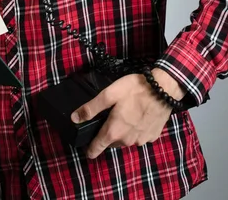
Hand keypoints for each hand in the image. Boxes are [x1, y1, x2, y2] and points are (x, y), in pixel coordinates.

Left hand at [71, 68, 185, 158]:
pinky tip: (138, 117)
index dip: (90, 149)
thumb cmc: (134, 90)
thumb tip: (74, 118)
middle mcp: (127, 140)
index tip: (86, 150)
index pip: (97, 148)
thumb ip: (91, 108)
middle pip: (111, 142)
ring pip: (126, 140)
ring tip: (124, 116)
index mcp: (114, 131)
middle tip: (108, 119)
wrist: (164, 89)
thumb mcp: (109, 94)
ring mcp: (141, 140)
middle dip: (107, 135)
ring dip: (122, 132)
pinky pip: (139, 136)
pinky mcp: (153, 136)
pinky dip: (136, 130)